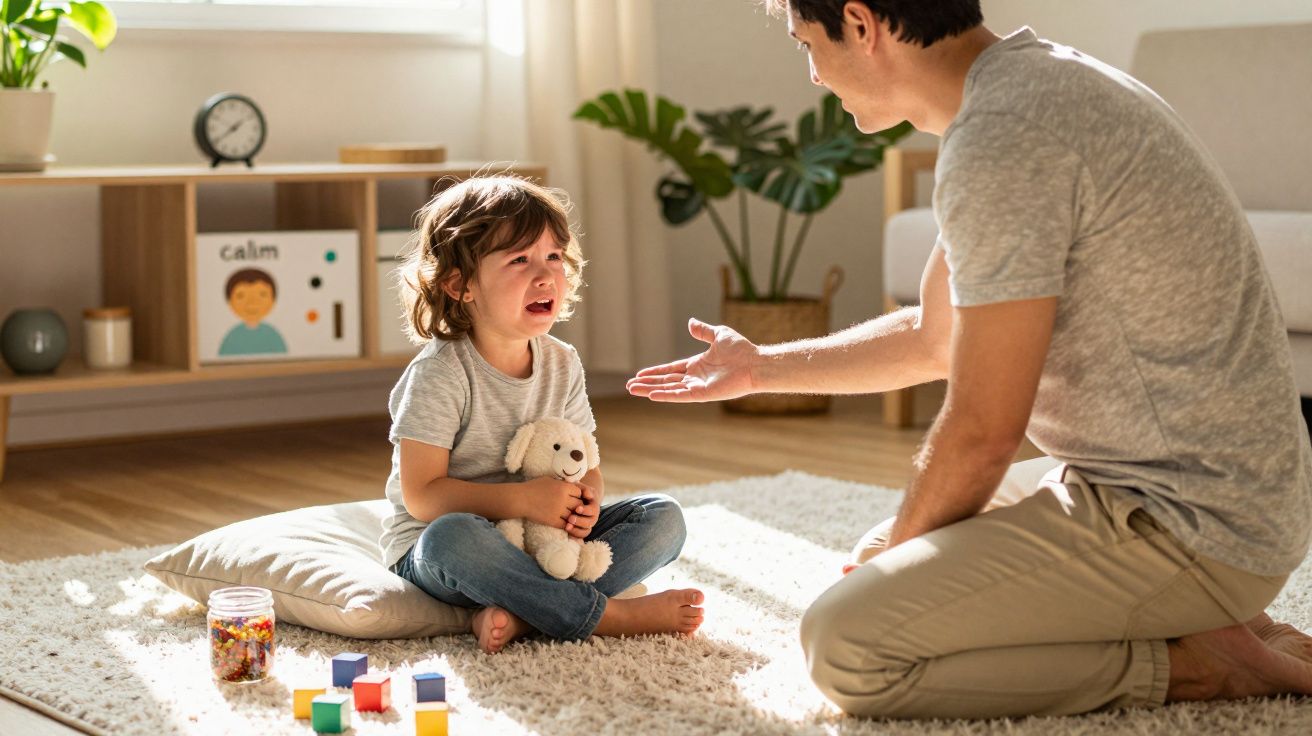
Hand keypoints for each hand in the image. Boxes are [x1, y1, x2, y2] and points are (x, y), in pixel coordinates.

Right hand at [520, 477, 582, 528]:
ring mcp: (558, 511)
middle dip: (576, 505)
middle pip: (579, 504)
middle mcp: (563, 499)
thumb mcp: (549, 480)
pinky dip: (565, 523)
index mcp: (563, 487)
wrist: (520, 499)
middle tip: (571, 506)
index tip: (572, 496)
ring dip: (571, 515)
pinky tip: (561, 521)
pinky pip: (565, 524)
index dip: (576, 495)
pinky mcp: (553, 521)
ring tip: (566, 514)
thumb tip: (571, 485)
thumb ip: (562, 483)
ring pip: (573, 515)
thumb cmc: (533, 487)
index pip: (579, 492)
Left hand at [564, 483, 600, 539]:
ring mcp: (587, 525)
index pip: (592, 510)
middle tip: (570, 518)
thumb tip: (589, 495)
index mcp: (593, 506)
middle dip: (580, 521)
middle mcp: (592, 517)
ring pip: (586, 531)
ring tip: (567, 527)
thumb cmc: (576, 492)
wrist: (573, 499)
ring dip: (577, 530)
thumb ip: (584, 489)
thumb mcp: (580, 488)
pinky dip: (575, 537)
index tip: (577, 508)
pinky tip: (567, 535)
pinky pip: (580, 537)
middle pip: (590, 522)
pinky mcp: (580, 530)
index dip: (586, 510)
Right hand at [626, 318, 758, 401]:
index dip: (655, 372)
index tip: (640, 374)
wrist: (754, 362)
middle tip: (629, 386)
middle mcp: (695, 377)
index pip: (671, 369)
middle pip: (666, 381)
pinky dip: (666, 395)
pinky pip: (681, 395)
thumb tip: (690, 322)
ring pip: (669, 389)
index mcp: (697, 365)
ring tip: (633, 390)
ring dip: (651, 389)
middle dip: (647, 383)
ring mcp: (698, 387)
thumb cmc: (741, 349)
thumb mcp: (718, 335)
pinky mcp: (703, 394)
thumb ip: (703, 331)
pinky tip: (652, 395)